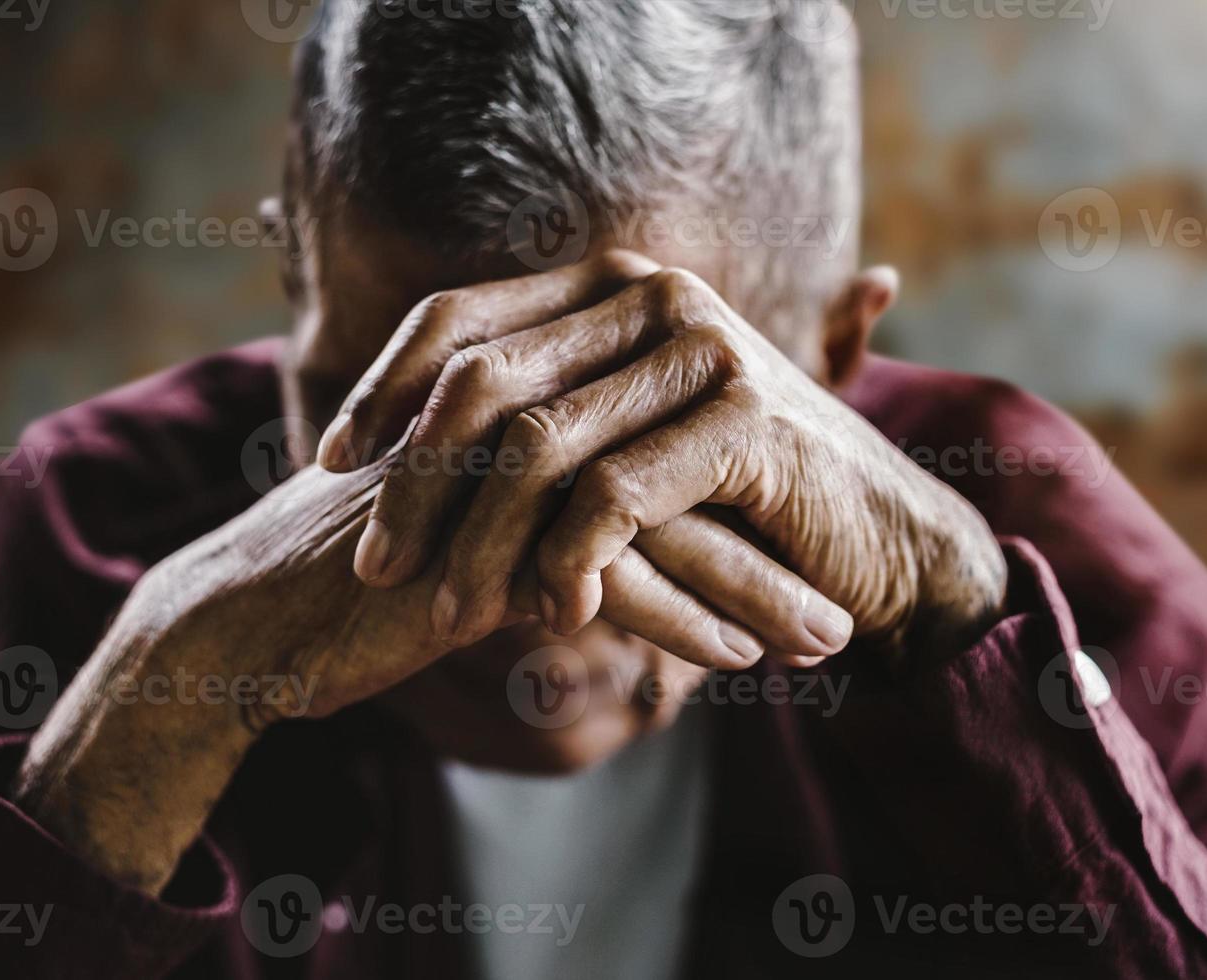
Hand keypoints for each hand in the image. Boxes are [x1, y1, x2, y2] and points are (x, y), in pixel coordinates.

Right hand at [14, 443, 839, 892]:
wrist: (253, 616)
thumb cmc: (371, 570)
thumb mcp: (473, 521)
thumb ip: (554, 501)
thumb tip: (647, 526)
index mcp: (522, 405)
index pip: (661, 433)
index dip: (743, 491)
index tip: (816, 541)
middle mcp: (515, 428)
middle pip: (676, 472)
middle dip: (774, 539)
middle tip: (855, 589)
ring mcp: (495, 485)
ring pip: (656, 528)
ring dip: (749, 587)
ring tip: (826, 638)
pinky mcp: (472, 552)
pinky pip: (599, 584)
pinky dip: (676, 622)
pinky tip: (736, 658)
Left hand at [321, 251, 1007, 657]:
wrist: (877, 539)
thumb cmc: (735, 502)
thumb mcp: (624, 445)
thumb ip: (539, 420)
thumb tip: (391, 448)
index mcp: (612, 286)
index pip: (458, 316)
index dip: (382, 388)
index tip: (329, 462)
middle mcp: (653, 296)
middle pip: (481, 381)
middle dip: (412, 480)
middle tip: (374, 564)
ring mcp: (704, 349)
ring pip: (538, 445)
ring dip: (478, 540)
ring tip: (443, 609)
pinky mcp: (747, 419)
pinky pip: (617, 495)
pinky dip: (571, 561)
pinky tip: (555, 613)